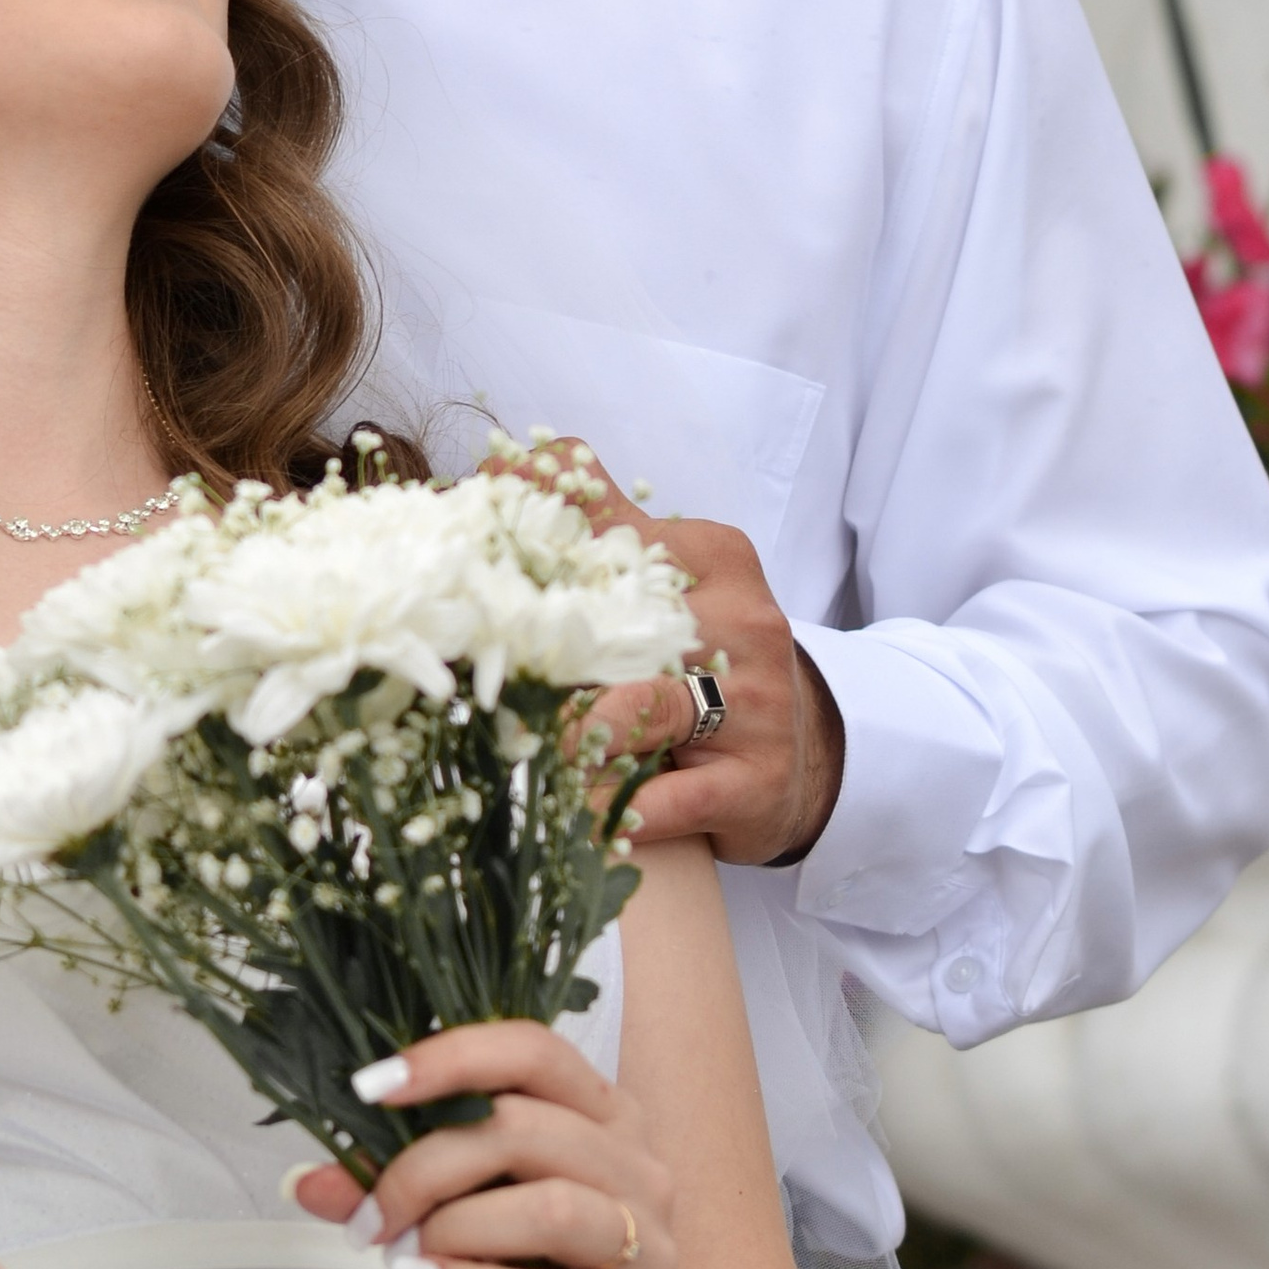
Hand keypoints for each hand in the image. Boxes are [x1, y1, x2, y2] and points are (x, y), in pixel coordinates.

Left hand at [289, 1021, 676, 1268]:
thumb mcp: (457, 1220)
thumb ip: (393, 1191)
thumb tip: (308, 1181)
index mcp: (602, 1117)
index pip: (532, 1050)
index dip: (451, 1057)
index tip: (371, 1087)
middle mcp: (639, 1169)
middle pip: (525, 1128)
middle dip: (425, 1168)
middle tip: (372, 1216)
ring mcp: (652, 1249)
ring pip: (549, 1207)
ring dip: (454, 1227)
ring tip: (408, 1257)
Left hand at [493, 437, 842, 864]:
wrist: (807, 755)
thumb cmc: (714, 661)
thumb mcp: (674, 580)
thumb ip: (597, 520)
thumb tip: (503, 457)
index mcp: (716, 560)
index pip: (613, 539)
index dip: (530, 553)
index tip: (461, 563)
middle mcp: (742, 624)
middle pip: (620, 623)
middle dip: (536, 643)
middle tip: (469, 660)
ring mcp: (753, 706)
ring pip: (640, 707)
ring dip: (568, 728)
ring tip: (516, 738)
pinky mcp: (753, 782)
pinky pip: (668, 799)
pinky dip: (613, 807)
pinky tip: (570, 811)